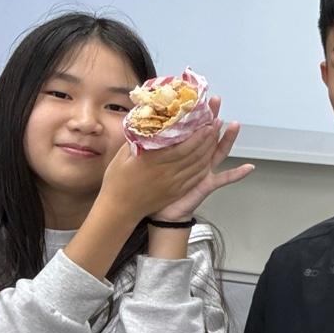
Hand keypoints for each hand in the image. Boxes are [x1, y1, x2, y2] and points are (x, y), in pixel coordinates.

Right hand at [97, 122, 219, 224]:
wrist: (120, 210)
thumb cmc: (117, 181)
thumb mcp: (121, 157)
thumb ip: (136, 141)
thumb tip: (143, 123)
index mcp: (154, 162)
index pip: (183, 148)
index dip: (198, 136)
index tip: (207, 123)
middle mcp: (167, 173)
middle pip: (195, 154)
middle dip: (208, 138)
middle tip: (217, 122)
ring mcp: (174, 184)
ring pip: (198, 166)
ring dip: (209, 150)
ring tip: (216, 135)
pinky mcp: (176, 192)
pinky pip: (195, 178)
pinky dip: (204, 165)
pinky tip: (208, 156)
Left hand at [151, 98, 254, 220]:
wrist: (160, 211)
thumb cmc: (152, 187)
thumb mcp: (145, 160)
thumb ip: (144, 144)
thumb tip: (135, 123)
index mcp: (182, 152)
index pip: (190, 129)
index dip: (194, 114)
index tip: (196, 98)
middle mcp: (196, 158)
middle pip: (208, 135)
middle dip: (213, 117)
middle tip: (215, 101)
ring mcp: (204, 170)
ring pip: (218, 151)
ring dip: (228, 138)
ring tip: (235, 124)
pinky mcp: (207, 184)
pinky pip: (225, 179)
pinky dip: (237, 174)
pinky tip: (249, 167)